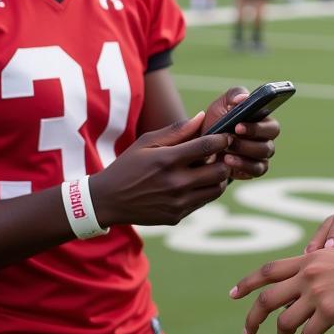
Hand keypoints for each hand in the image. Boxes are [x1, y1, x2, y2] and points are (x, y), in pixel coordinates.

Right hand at [90, 112, 231, 225]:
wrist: (108, 200)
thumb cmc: (128, 166)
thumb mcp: (146, 142)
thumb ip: (176, 130)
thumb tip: (202, 117)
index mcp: (167, 160)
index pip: (207, 147)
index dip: (221, 139)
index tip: (225, 136)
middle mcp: (175, 183)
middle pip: (219, 171)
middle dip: (224, 160)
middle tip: (219, 154)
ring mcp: (177, 203)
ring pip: (216, 189)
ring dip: (218, 177)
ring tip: (209, 168)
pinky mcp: (177, 216)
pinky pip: (203, 202)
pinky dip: (204, 191)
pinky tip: (194, 183)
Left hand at [203, 87, 279, 180]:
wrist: (204, 143)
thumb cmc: (217, 120)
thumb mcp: (222, 104)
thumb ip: (234, 95)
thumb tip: (243, 98)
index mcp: (264, 122)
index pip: (272, 127)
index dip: (257, 128)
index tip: (237, 126)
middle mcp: (266, 140)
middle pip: (269, 146)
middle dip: (248, 144)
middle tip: (230, 140)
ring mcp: (261, 156)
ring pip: (262, 160)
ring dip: (243, 155)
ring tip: (225, 153)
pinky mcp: (253, 169)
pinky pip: (255, 171)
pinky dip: (242, 167)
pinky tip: (227, 162)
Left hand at [230, 247, 333, 333]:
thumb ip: (317, 273)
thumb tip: (302, 301)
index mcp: (309, 260)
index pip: (268, 270)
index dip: (247, 282)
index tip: (233, 294)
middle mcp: (308, 274)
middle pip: (266, 298)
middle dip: (253, 318)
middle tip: (247, 332)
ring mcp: (317, 293)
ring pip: (284, 322)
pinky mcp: (330, 312)